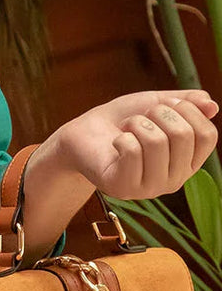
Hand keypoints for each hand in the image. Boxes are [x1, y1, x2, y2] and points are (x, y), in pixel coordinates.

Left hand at [39, 89, 218, 200]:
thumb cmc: (120, 119)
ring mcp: (150, 188)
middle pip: (183, 135)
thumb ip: (186, 102)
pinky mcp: (123, 188)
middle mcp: (175, 179)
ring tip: (125, 130)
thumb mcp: (155, 103)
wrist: (82, 132)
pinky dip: (121, 136)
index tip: (163, 106)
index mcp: (188, 161)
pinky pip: (132, 151)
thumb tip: (212, 105)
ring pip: (157, 141)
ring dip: (136, 123)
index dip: (185, 109)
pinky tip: (115, 143)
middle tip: (139, 119)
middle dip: (156, 113)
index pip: (207, 135)